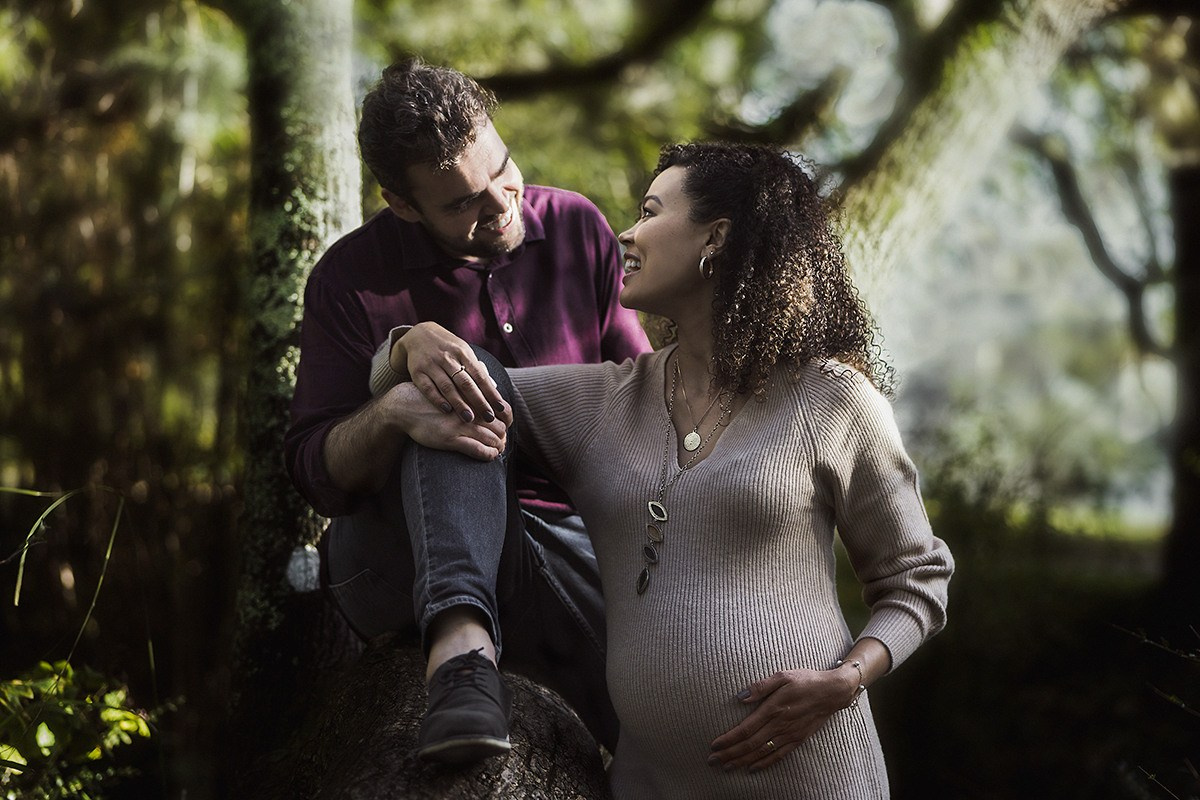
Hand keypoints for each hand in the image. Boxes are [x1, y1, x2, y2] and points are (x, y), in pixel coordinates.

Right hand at [382, 382, 507, 460]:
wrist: (403, 406)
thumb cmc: (428, 397)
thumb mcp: (450, 386)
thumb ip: (469, 389)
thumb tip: (489, 387)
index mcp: (471, 397)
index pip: (501, 409)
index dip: (508, 419)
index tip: (507, 425)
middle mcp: (469, 410)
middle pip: (499, 426)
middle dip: (504, 435)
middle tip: (503, 441)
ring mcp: (460, 425)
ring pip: (492, 438)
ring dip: (499, 446)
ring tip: (498, 449)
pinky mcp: (451, 439)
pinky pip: (477, 449)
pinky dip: (488, 454)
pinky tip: (491, 455)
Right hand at [392, 322, 511, 426]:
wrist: (419, 334)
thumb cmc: (448, 348)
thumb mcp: (464, 352)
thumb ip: (476, 369)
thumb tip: (494, 388)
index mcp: (463, 353)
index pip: (480, 375)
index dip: (491, 392)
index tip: (500, 408)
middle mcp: (448, 358)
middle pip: (465, 382)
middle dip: (478, 401)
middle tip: (489, 417)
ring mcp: (431, 364)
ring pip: (447, 386)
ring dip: (459, 403)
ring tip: (469, 418)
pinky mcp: (417, 372)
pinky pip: (428, 388)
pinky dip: (437, 399)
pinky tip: (447, 410)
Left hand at [708, 666, 857, 772]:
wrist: (832, 693)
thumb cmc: (805, 681)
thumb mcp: (783, 676)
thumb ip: (761, 686)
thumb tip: (740, 697)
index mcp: (773, 708)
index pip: (746, 728)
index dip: (729, 739)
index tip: (714, 745)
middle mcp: (780, 725)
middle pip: (750, 744)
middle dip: (730, 754)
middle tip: (712, 761)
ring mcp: (789, 734)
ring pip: (761, 752)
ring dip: (742, 761)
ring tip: (726, 766)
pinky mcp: (798, 740)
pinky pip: (778, 755)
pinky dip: (764, 763)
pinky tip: (752, 768)